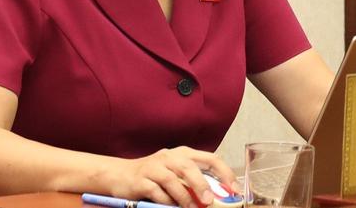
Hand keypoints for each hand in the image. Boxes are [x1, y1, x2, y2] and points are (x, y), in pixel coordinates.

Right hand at [100, 146, 237, 206]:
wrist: (120, 175)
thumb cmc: (153, 175)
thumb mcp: (175, 172)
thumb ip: (194, 180)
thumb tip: (217, 196)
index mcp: (183, 153)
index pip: (210, 158)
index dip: (225, 173)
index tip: (234, 190)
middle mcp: (169, 157)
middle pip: (189, 167)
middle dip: (201, 185)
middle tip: (209, 201)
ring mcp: (154, 167)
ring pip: (172, 180)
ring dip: (184, 197)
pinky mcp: (141, 180)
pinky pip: (156, 191)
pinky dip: (165, 201)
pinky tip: (170, 207)